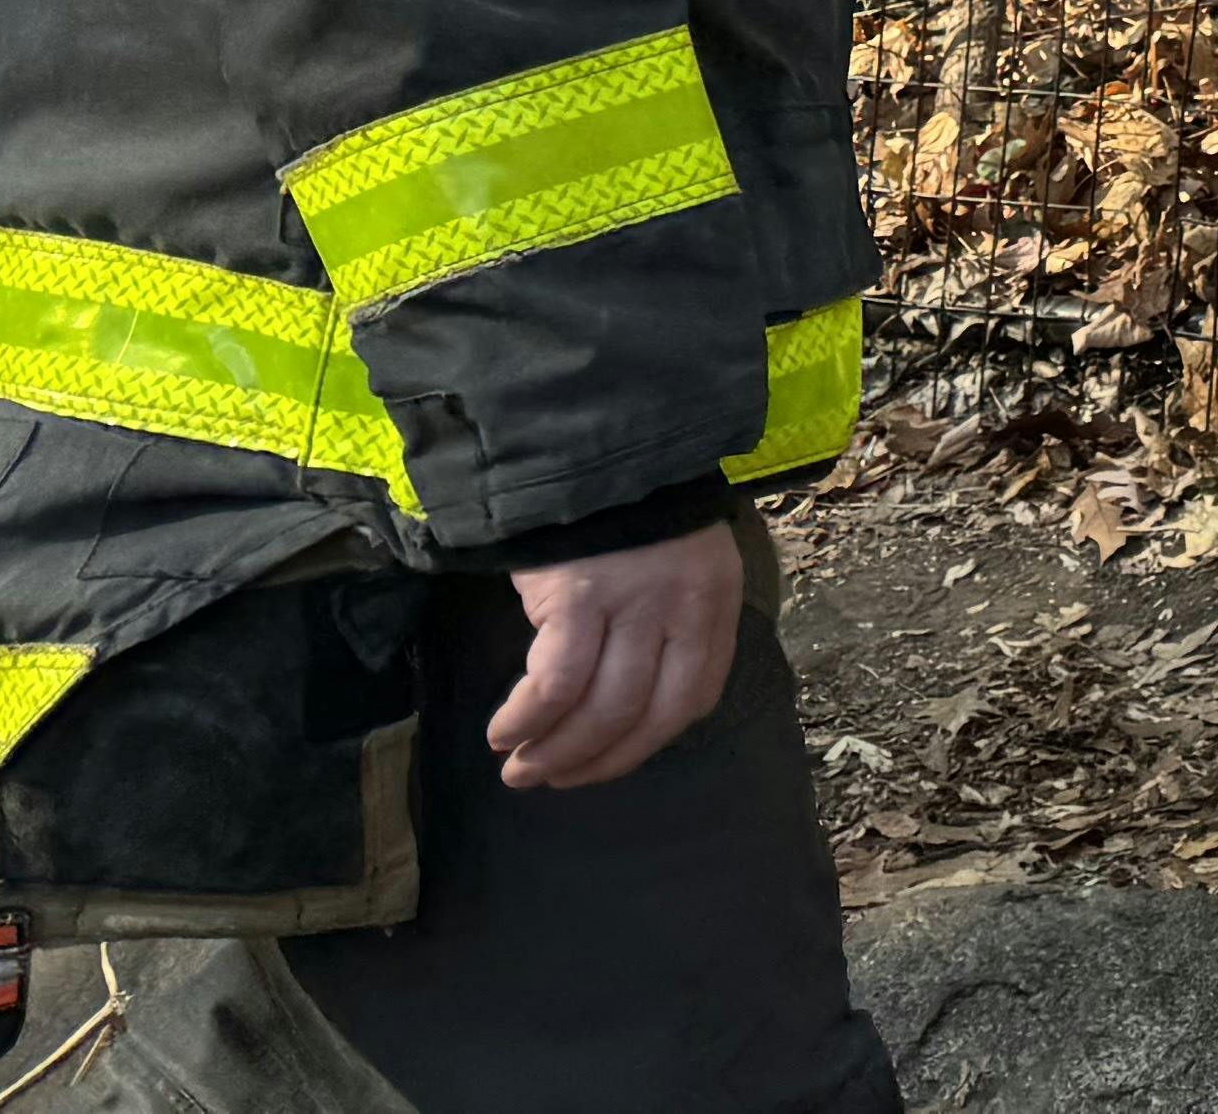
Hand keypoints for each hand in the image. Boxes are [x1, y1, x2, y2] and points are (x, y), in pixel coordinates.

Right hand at [492, 523, 742, 791]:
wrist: (589, 438)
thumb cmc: (626, 506)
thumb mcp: (674, 561)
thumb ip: (666, 621)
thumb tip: (628, 700)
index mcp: (714, 601)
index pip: (694, 699)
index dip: (646, 743)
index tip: (607, 761)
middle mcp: (683, 608)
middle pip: (645, 715)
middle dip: (595, 762)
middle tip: (550, 779)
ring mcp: (632, 604)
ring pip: (600, 708)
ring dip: (555, 752)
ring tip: (519, 769)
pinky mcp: (579, 597)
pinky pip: (555, 683)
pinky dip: (527, 718)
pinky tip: (504, 731)